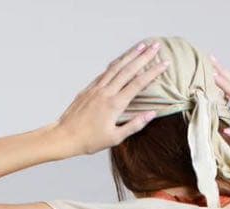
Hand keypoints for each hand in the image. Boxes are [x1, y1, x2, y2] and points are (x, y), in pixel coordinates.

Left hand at [53, 40, 169, 156]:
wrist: (65, 136)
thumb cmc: (90, 141)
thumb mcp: (116, 138)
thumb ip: (135, 124)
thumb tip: (152, 114)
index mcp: (115, 104)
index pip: (139, 83)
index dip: (153, 72)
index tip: (164, 64)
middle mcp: (106, 92)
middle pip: (129, 69)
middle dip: (144, 56)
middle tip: (156, 46)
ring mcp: (96, 88)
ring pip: (116, 67)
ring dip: (130, 55)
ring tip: (141, 46)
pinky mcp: (89, 88)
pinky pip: (105, 72)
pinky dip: (115, 64)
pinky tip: (121, 60)